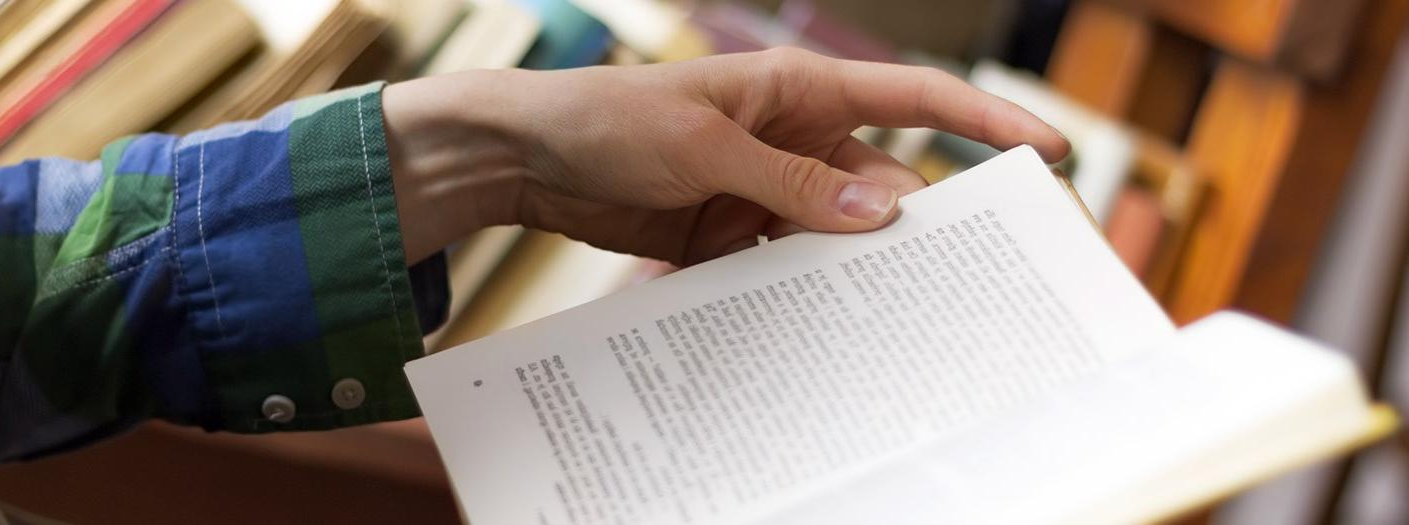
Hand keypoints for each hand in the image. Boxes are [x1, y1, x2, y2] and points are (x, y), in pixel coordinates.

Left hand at [381, 48, 1068, 265]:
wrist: (529, 159)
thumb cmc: (610, 119)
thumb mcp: (704, 147)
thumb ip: (790, 185)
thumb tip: (882, 216)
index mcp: (801, 93)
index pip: (914, 101)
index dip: (986, 125)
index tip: (1051, 152)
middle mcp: (797, 140)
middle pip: (885, 188)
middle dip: (919, 231)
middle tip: (964, 284)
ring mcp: (769, 192)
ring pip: (841, 238)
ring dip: (858, 272)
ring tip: (893, 320)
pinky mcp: (735, 235)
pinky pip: (789, 267)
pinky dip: (804, 293)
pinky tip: (820, 328)